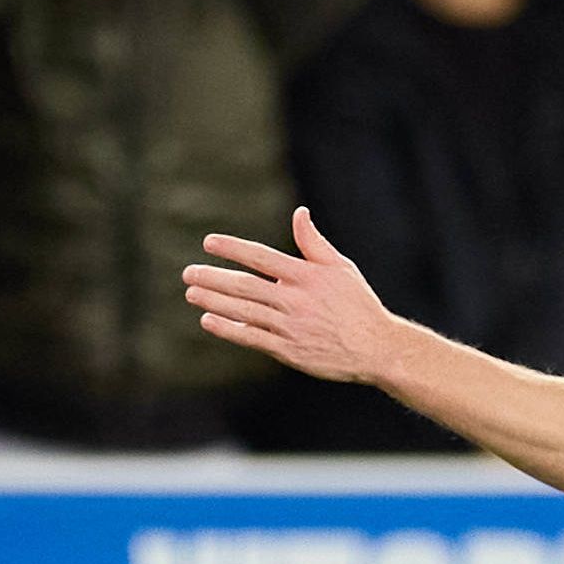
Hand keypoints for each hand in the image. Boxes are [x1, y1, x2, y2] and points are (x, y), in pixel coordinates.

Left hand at [185, 208, 420, 382]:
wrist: (375, 348)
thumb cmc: (358, 305)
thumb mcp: (340, 267)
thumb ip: (313, 242)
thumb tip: (299, 213)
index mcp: (306, 275)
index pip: (261, 256)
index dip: (233, 248)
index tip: (209, 242)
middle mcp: (295, 299)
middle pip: (244, 285)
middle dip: (213, 277)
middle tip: (188, 272)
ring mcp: (289, 326)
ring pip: (243, 311)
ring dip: (213, 301)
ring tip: (191, 292)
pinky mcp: (288, 350)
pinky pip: (251, 338)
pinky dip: (228, 329)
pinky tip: (208, 320)